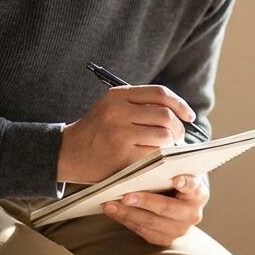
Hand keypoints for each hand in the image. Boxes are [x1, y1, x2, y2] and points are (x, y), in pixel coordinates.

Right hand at [57, 84, 196, 183]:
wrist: (66, 153)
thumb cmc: (94, 131)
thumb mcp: (110, 107)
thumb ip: (138, 104)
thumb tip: (177, 112)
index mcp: (118, 96)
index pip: (160, 93)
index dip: (180, 104)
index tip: (189, 116)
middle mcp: (118, 112)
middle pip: (165, 115)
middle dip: (178, 128)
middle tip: (179, 138)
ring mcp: (120, 134)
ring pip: (163, 136)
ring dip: (171, 144)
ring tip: (167, 149)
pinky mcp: (122, 156)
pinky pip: (154, 155)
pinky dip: (161, 158)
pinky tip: (158, 160)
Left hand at [103, 174, 208, 245]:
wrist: (178, 204)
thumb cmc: (171, 183)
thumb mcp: (175, 174)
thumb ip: (166, 170)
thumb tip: (143, 163)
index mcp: (198, 193)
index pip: (193, 187)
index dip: (185, 183)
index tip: (176, 179)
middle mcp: (192, 214)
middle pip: (166, 208)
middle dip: (144, 201)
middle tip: (125, 196)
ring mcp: (180, 229)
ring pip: (150, 222)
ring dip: (127, 213)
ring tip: (110, 205)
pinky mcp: (166, 239)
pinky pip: (143, 231)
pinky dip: (126, 221)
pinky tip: (114, 212)